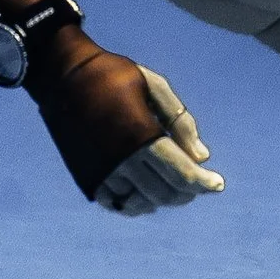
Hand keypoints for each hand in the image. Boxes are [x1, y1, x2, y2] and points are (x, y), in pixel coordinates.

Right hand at [94, 69, 224, 219]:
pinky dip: (137, 204)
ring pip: (143, 203)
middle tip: (197, 183)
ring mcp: (102, 172)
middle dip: (187, 192)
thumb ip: (180, 121)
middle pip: (165, 193)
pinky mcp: (86, 177)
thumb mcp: (154, 85)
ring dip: (163, 198)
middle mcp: (121, 160)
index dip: (204, 183)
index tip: (218, 184)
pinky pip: (118, 204)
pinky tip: (146, 193)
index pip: (182, 174)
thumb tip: (202, 156)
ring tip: (172, 186)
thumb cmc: (113, 74)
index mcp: (141, 135)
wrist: (61, 75)